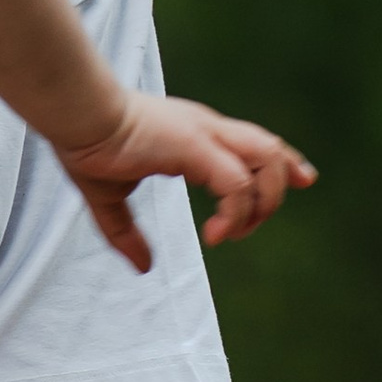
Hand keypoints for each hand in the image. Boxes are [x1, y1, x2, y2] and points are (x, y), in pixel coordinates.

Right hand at [57, 88, 314, 269]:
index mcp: (193, 134)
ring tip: (232, 231)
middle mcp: (207, 128)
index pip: (253, 143)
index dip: (283, 161)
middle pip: (269, 148)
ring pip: (265, 159)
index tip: (304, 179)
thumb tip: (143, 265)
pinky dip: (236, 212)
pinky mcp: (196, 146)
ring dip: (261, 202)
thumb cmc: (87, 145)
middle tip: (260, 221)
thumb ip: (126, 233)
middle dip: (283, 180)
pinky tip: (217, 233)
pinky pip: (235, 183)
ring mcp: (205, 134)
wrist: (76, 115)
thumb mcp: (109, 199)